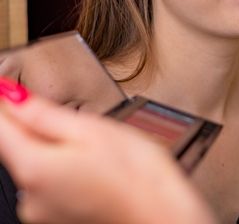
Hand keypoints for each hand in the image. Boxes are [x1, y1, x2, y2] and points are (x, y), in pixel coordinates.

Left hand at [0, 80, 215, 223]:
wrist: (162, 214)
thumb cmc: (137, 175)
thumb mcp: (93, 129)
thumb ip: (46, 114)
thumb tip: (13, 98)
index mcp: (33, 168)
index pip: (1, 126)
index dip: (6, 102)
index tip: (11, 87)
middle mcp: (30, 195)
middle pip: (19, 146)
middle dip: (39, 127)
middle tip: (78, 120)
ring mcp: (43, 211)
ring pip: (38, 163)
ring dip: (57, 148)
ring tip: (97, 147)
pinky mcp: (58, 217)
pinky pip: (52, 182)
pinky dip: (68, 169)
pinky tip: (97, 166)